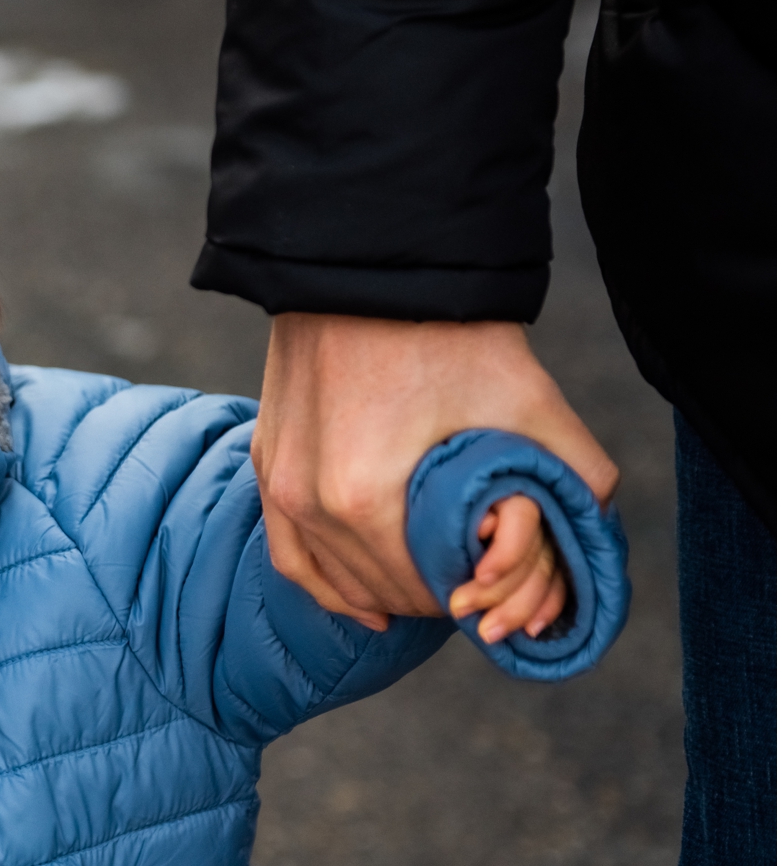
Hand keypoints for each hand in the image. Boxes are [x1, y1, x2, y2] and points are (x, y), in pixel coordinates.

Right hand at [254, 314, 618, 630]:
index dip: (471, 594)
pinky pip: (289, 551)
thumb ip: (580, 473)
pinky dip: (326, 582)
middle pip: (379, 587)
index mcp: (366, 500)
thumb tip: (598, 526)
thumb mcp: (529, 401)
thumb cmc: (447, 329)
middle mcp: (309, 503)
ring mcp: (279, 483)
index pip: (423, 589)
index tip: (500, 578)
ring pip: (331, 576)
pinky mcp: (266, 460)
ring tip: (428, 584)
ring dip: (382, 589)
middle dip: (430, 592)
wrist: (370, 262)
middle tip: (473, 575)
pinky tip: (363, 603)